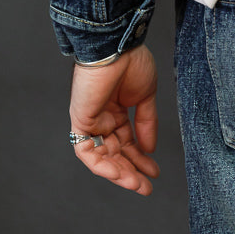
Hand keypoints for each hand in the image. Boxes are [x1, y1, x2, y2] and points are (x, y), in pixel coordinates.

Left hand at [68, 45, 159, 194]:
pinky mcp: (80, 120)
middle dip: (131, 171)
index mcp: (117, 111)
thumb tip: (149, 148)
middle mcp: (102, 118)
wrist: (117, 46)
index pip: (126, 143)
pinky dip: (101, 166)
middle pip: (115, 153)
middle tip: (146, 187)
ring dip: (119, 173)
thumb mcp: (145, 97)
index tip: (154, 172)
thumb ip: (146, 124)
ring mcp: (90, 120)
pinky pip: (86, 151)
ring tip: (137, 185)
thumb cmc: (130, 62)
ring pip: (101, 157)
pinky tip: (119, 174)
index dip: (140, 159)